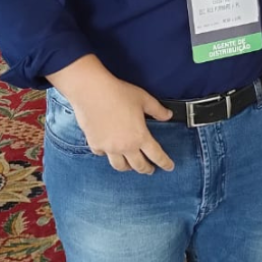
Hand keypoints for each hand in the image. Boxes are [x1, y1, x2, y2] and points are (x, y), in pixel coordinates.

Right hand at [48, 56, 174, 174]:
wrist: (92, 92)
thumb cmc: (119, 93)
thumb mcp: (144, 99)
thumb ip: (158, 110)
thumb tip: (168, 115)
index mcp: (140, 137)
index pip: (156, 155)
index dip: (165, 163)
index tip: (169, 167)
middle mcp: (125, 146)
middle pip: (138, 166)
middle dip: (146, 169)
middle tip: (150, 169)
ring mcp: (108, 148)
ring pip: (120, 166)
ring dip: (127, 167)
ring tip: (130, 165)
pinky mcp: (95, 144)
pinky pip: (103, 155)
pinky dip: (107, 155)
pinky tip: (109, 151)